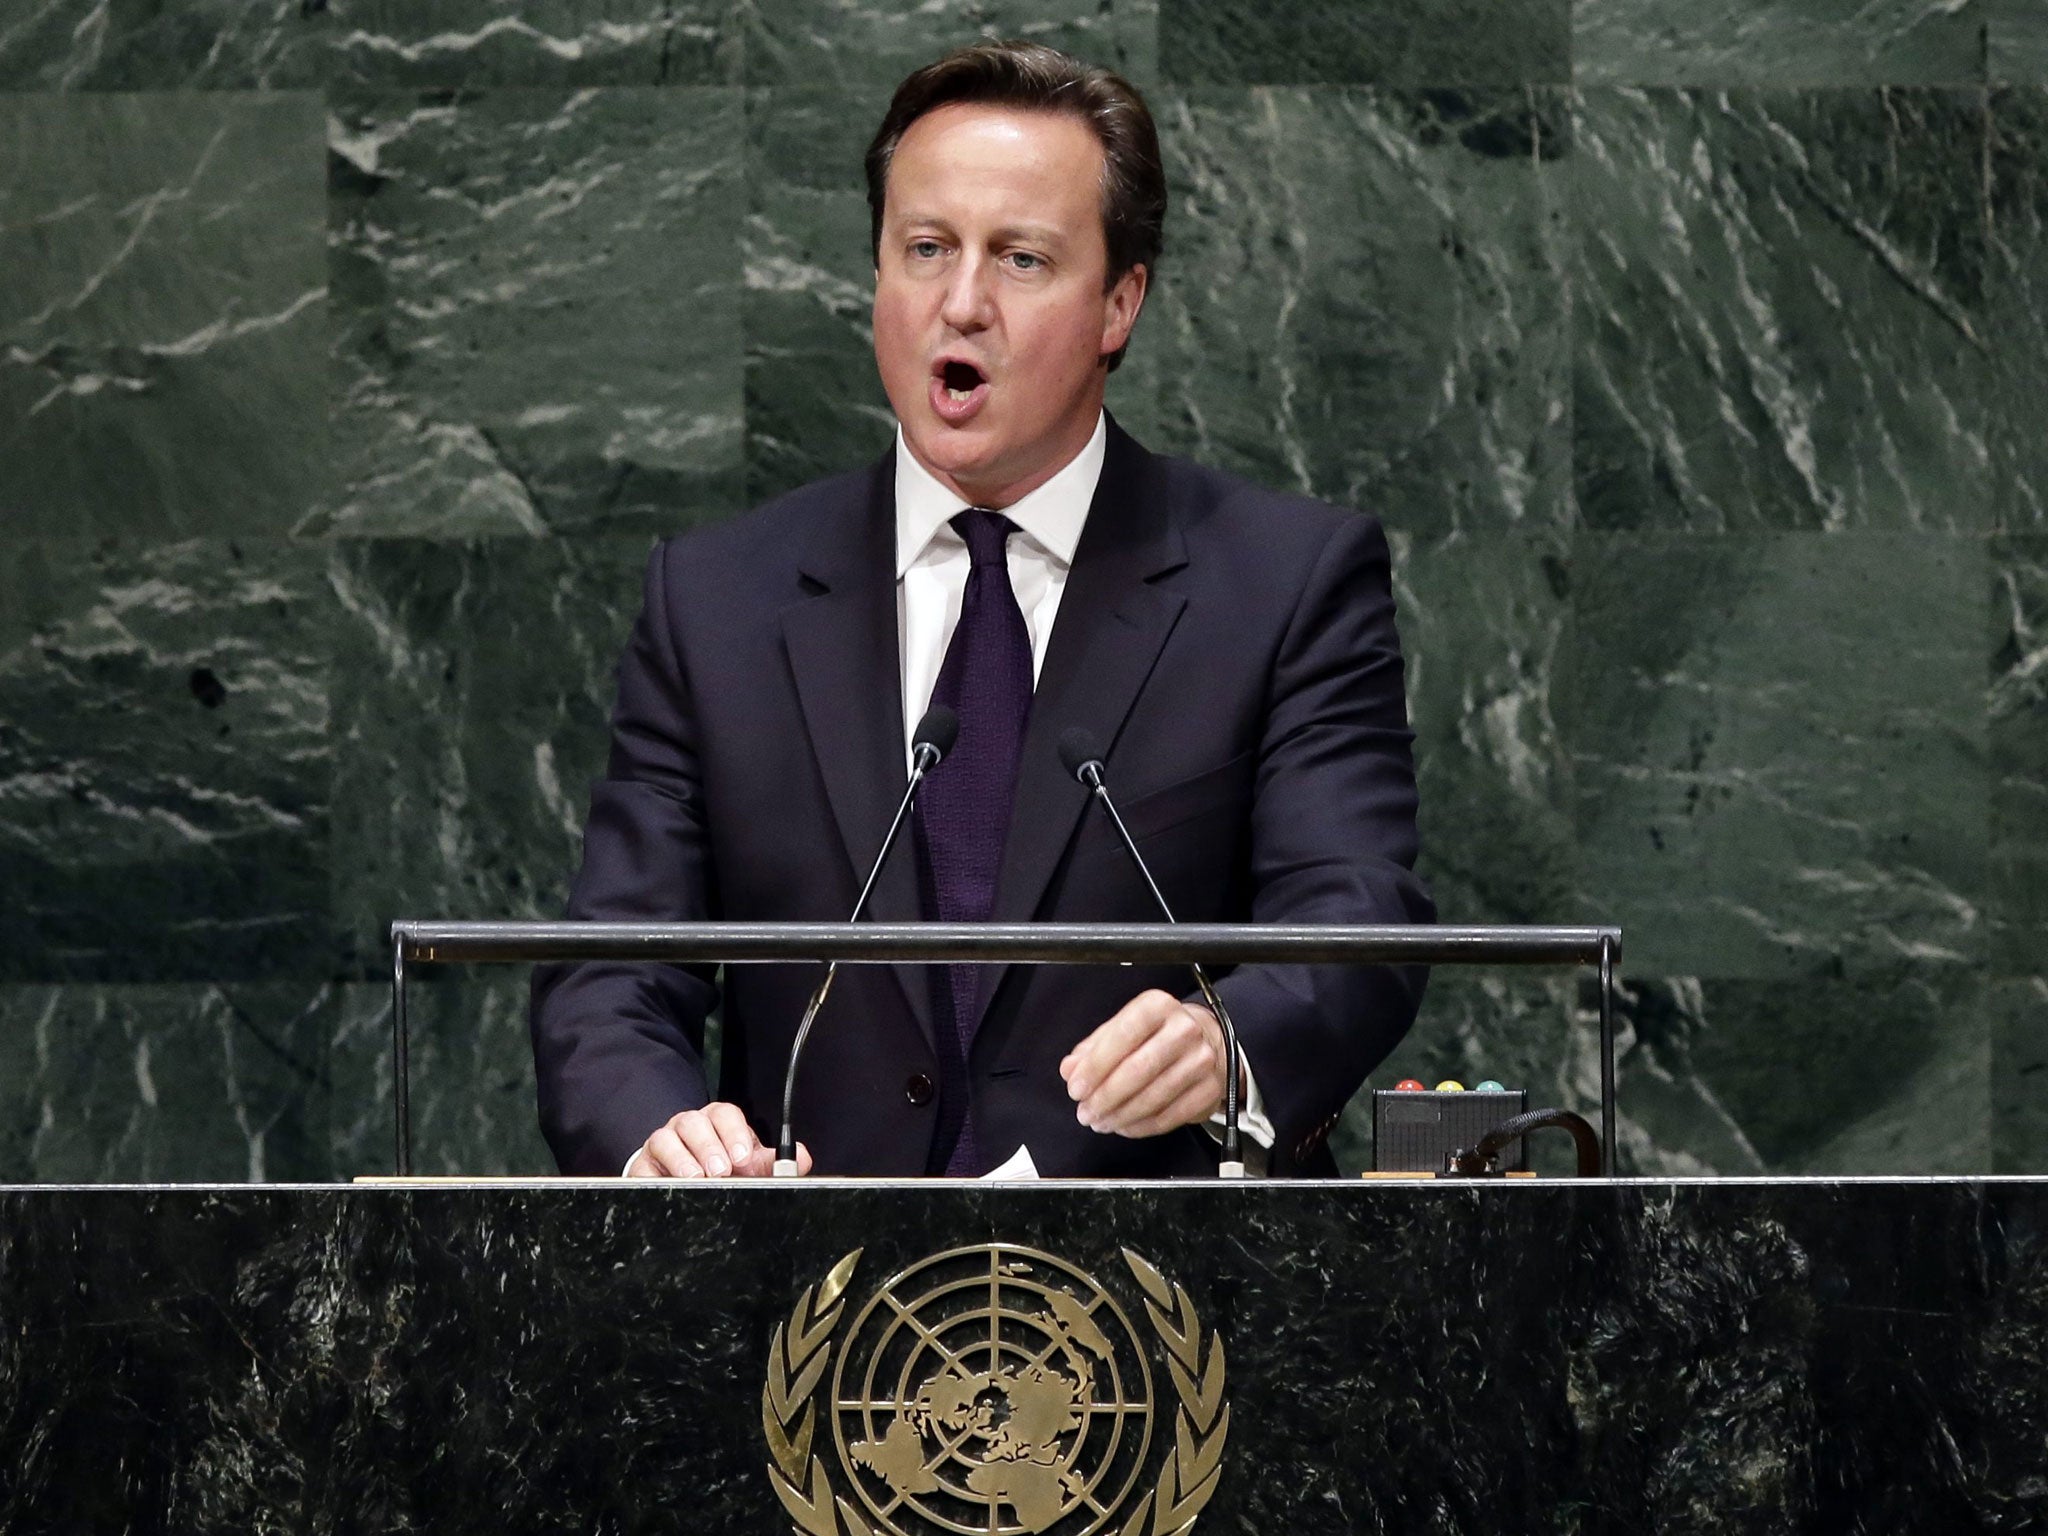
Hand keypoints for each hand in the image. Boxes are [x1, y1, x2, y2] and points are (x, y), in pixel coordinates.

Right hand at [626, 1102, 811, 1177]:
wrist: (683, 1178)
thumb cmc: (720, 1167)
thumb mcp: (748, 1165)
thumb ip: (773, 1163)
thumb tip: (803, 1157)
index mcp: (716, 1122)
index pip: (723, 1114)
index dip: (733, 1133)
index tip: (743, 1157)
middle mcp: (688, 1127)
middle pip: (693, 1123)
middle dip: (709, 1146)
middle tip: (721, 1171)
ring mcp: (663, 1144)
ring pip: (665, 1139)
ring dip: (682, 1159)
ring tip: (697, 1178)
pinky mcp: (643, 1166)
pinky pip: (643, 1166)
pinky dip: (655, 1175)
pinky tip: (670, 1186)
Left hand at [1059, 990, 1232, 1138]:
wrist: (1207, 1040)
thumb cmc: (1156, 1034)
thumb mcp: (1122, 1029)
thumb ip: (1093, 1048)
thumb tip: (1069, 1070)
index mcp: (1158, 1006)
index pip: (1123, 1034)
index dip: (1096, 1066)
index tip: (1076, 1089)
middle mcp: (1185, 1029)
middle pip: (1139, 1069)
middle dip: (1106, 1096)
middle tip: (1085, 1113)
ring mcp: (1202, 1060)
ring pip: (1155, 1096)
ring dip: (1121, 1115)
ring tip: (1100, 1122)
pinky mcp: (1210, 1089)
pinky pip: (1171, 1116)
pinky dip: (1142, 1126)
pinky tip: (1125, 1126)